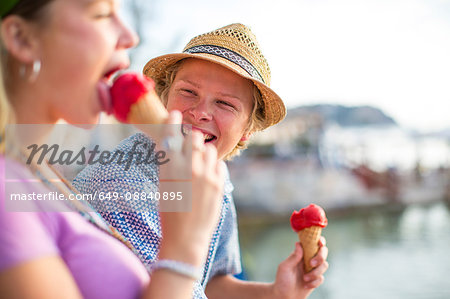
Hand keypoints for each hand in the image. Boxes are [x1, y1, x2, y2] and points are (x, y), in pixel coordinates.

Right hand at [158, 111, 223, 266]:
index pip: (171, 135)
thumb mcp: (164, 186)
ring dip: (205, 151)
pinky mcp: (219, 184)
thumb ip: (169, 164)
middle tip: (190, 145)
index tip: (175, 114)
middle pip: (194, 138)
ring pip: (210, 149)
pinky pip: (220, 163)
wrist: (186, 238)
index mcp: (169, 168)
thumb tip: (174, 146)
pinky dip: (214, 165)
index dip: (173, 121)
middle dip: (192, 138)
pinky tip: (208, 175)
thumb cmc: (170, 214)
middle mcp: (188, 168)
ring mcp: (206, 175)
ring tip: (199, 164)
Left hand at [271, 237, 328, 298]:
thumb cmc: (282, 280)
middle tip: (311, 264)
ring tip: (304, 279)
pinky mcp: (316, 279)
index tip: (320, 242)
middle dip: (320, 257)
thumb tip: (299, 243)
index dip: (319, 240)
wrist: (284, 296)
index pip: (312, 243)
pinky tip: (305, 285)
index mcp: (301, 253)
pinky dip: (314, 282)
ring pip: (324, 265)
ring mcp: (313, 269)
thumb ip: (293, 257)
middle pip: (323, 252)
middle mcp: (308, 259)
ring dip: (315, 273)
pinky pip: (322, 278)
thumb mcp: (285, 267)